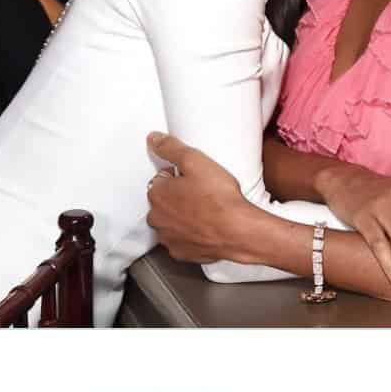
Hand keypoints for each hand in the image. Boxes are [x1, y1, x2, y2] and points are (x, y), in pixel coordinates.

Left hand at [145, 132, 251, 263]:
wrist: (237, 230)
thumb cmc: (218, 198)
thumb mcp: (195, 160)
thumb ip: (171, 148)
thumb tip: (153, 139)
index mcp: (158, 195)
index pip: (160, 179)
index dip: (177, 176)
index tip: (192, 177)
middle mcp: (158, 218)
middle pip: (163, 201)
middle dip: (177, 196)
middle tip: (200, 192)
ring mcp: (169, 238)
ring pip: (170, 222)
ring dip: (182, 216)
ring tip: (204, 209)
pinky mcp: (181, 253)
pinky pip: (181, 240)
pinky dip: (190, 234)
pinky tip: (205, 226)